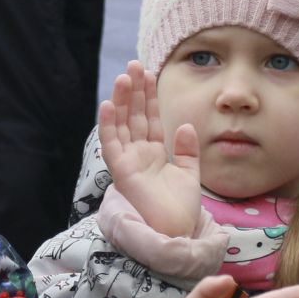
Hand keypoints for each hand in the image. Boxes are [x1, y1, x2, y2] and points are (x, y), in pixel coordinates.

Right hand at [99, 60, 200, 238]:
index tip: (150, 74)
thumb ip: (187, 150)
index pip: (150, 118)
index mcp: (153, 153)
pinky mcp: (122, 172)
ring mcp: (128, 162)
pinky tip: (109, 104)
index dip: (149, 97)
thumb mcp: (189, 173)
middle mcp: (138, 155)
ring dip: (121, 101)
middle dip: (134, 91)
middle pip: (134, 116)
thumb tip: (187, 126)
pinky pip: (111, 145)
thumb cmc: (181, 210)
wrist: (177, 232)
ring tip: (124, 76)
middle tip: (134, 65)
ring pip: (121, 125)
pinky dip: (109, 125)